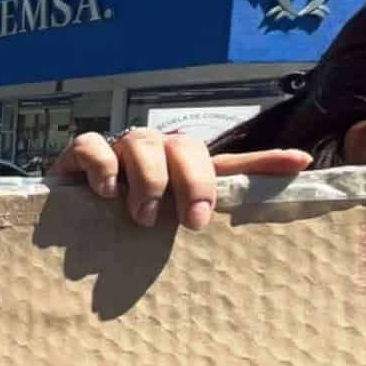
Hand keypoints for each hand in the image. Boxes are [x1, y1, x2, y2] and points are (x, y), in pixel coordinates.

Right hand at [49, 130, 310, 230]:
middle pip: (184, 146)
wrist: (66, 220)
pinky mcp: (79, 154)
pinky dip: (102, 167)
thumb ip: (220, 201)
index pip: (227, 161)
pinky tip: (105, 193)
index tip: (299, 163)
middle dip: (192, 183)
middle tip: (192, 222)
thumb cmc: (124, 221)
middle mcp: (155, 153)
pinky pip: (92, 145)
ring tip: (142, 216)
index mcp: (182, 170)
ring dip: (148, 180)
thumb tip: (294, 173)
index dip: (264, 160)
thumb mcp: (173, 220)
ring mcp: (117, 150)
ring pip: (141, 142)